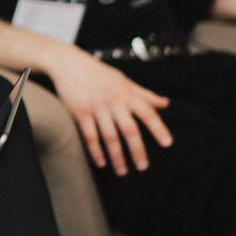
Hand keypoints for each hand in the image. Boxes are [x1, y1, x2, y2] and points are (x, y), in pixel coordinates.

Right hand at [46, 52, 172, 175]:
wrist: (69, 64)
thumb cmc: (99, 73)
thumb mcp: (124, 81)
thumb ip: (145, 94)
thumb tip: (166, 104)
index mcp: (127, 94)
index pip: (147, 112)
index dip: (158, 128)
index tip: (167, 144)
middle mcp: (114, 101)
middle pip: (129, 129)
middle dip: (137, 150)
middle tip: (142, 167)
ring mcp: (97, 107)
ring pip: (110, 136)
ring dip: (117, 156)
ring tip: (122, 171)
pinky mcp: (80, 112)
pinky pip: (90, 135)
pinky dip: (95, 151)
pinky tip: (101, 163)